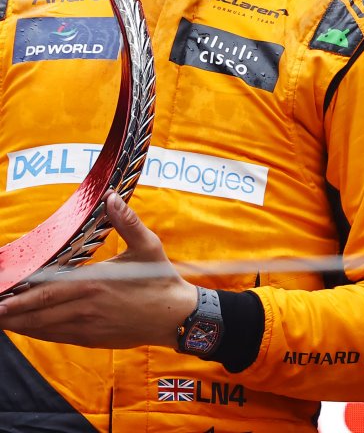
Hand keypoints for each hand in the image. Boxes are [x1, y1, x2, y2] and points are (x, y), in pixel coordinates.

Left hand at [0, 192, 197, 347]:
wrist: (174, 316)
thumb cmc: (160, 280)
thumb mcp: (148, 246)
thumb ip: (127, 222)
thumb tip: (111, 198)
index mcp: (95, 281)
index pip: (44, 290)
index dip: (18, 294)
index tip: (0, 292)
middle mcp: (85, 305)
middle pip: (36, 311)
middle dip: (9, 311)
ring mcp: (87, 325)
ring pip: (42, 327)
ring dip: (18, 323)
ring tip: (1, 318)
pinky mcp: (91, 338)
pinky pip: (56, 336)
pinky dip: (36, 332)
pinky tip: (25, 327)